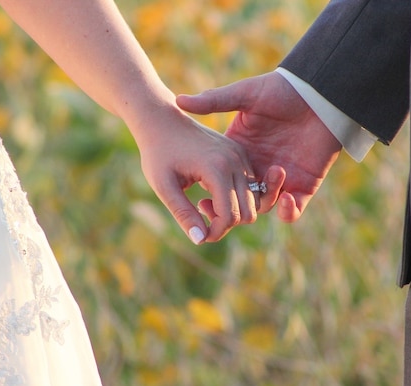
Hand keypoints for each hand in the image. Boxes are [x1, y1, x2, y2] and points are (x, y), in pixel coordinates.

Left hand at [134, 106, 284, 243]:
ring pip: (252, 202)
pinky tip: (211, 192)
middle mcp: (236, 161)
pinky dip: (236, 199)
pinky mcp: (241, 154)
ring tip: (205, 202)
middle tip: (200, 211)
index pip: (231, 216)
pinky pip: (250, 189)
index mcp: (218, 168)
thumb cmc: (158, 153)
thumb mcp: (163, 186)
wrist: (162, 120)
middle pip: (247, 212)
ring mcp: (241, 156)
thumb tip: (200, 240)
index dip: (215, 232)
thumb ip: (183, 214)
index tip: (196, 231)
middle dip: (225, 223)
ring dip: (232, 212)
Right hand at [177, 71, 342, 222]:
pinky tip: (285, 198)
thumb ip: (215, 101)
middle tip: (224, 210)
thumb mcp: (244, 94)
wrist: (318, 93)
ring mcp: (281, 179)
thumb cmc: (281, 89)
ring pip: (265, 206)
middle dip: (231, 210)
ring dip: (261, 206)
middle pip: (240, 200)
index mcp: (241, 152)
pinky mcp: (304, 184)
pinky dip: (288, 212)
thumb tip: (179, 100)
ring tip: (261, 191)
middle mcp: (258, 169)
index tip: (203, 198)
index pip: (221, 180)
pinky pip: (294, 209)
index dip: (211, 194)